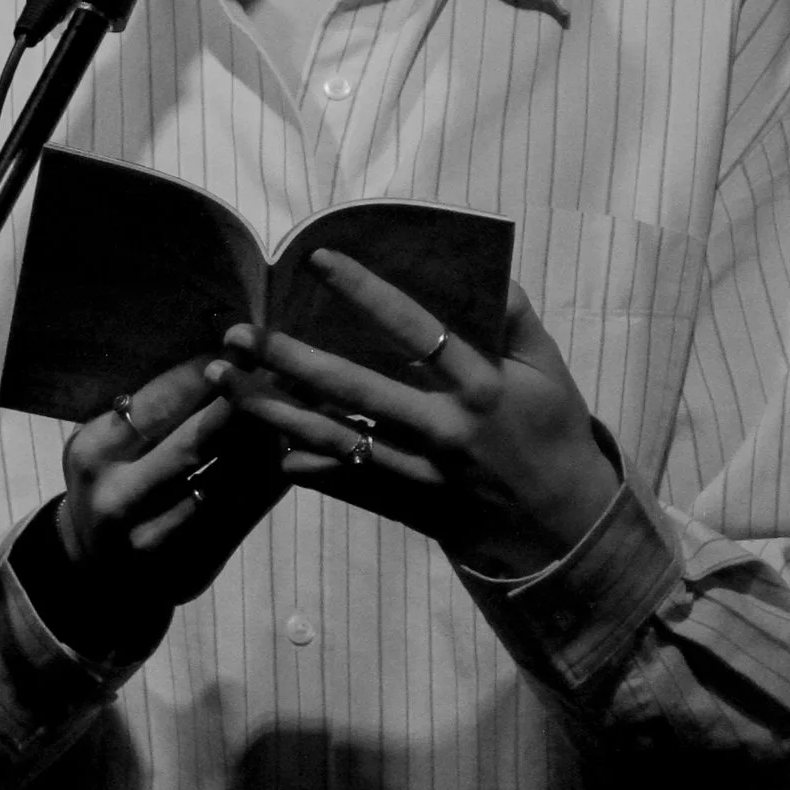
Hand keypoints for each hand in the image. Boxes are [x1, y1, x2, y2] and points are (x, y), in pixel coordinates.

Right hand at [52, 355, 286, 636]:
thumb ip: (152, 407)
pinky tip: (295, 453)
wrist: (95, 570)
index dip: (208, 372)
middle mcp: (119, 499)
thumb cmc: (110, 483)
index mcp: (93, 453)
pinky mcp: (192, 568)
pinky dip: (273, 480)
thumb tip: (222, 351)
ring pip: (230, 482)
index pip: (161, 402)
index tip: (246, 345)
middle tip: (288, 369)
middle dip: (248, 403)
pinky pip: (244, 516)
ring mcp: (156, 541)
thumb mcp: (108, 442)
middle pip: (198, 442)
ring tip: (303, 406)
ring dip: (269, 441)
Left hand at [207, 253, 620, 579]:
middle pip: (354, 389)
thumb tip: (488, 265)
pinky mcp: (407, 506)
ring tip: (226, 384)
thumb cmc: (556, 435)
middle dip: (289, 359)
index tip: (317, 261)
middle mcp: (443, 430)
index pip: (418, 330)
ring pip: (335, 439)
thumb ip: (516, 317)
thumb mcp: (550, 370)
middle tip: (238, 335)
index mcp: (482, 387)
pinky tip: (266, 447)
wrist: (563, 529)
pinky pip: (346, 484)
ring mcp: (420, 473)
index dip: (367, 293)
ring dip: (275, 411)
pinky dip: (305, 468)